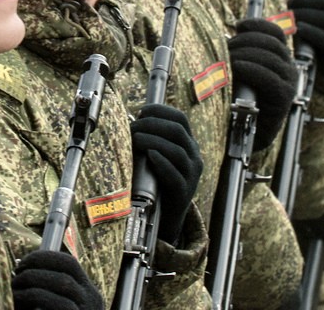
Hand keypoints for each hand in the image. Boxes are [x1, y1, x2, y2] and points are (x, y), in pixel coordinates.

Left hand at [12, 250, 103, 309]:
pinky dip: (39, 304)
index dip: (44, 258)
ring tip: (16, 293)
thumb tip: (21, 266)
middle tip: (15, 278)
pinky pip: (60, 308)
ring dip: (34, 288)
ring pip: (62, 292)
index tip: (23, 262)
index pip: (70, 263)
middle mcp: (92, 302)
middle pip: (64, 277)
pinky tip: (23, 308)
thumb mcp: (58, 303)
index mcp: (88, 292)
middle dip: (35, 273)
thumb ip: (48, 288)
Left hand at [130, 103, 201, 243]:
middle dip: (153, 124)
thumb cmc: (158, 179)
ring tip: (136, 140)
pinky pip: (175, 175)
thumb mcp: (158, 154)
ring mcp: (191, 174)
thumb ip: (150, 138)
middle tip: (134, 127)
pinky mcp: (184, 191)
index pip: (180, 118)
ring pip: (178, 151)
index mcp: (188, 143)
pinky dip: (162, 162)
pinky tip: (150, 156)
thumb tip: (129, 120)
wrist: (167, 214)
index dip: (161, 110)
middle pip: (178, 131)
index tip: (142, 111)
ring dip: (154, 141)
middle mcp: (194, 156)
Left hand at [227, 17, 295, 151]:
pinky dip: (251, 69)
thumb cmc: (240, 96)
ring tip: (228, 59)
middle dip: (246, 41)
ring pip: (270, 58)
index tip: (238, 25)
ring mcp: (289, 82)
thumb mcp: (242, 67)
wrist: (246, 129)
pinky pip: (269, 77)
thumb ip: (244, 49)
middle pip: (271, 43)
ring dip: (245, 54)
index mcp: (281, 58)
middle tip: (227, 48)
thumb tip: (237, 27)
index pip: (276, 33)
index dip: (258, 25)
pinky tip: (237, 68)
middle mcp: (289, 68)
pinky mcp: (284, 97)